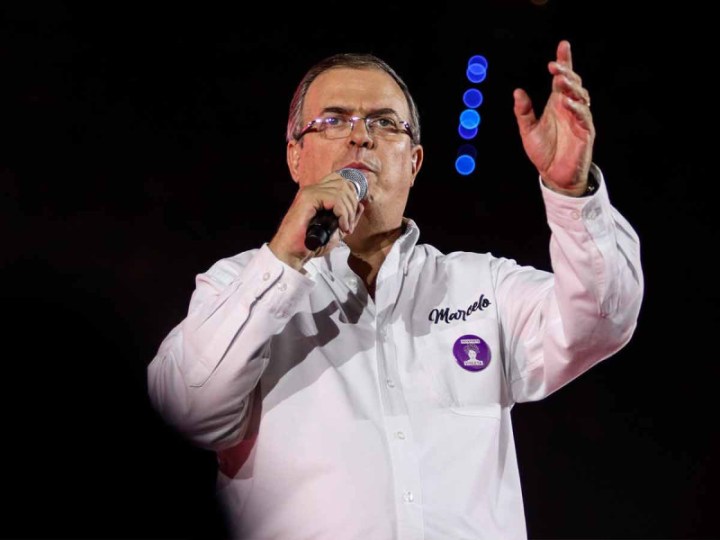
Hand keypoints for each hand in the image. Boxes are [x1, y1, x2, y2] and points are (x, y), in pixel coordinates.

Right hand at [268, 172, 364, 270]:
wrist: (292, 254)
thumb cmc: (310, 244)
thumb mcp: (336, 231)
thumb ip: (348, 217)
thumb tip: (361, 204)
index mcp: (317, 194)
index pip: (340, 180)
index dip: (352, 195)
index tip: (351, 216)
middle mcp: (313, 189)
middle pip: (344, 183)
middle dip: (352, 204)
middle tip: (348, 224)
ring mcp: (309, 192)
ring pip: (341, 190)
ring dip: (348, 211)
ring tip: (345, 228)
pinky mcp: (308, 199)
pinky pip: (335, 198)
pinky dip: (343, 213)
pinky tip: (341, 226)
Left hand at [513, 40, 594, 195]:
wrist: (553, 176)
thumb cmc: (543, 152)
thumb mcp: (527, 131)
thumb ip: (523, 112)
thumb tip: (517, 92)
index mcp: (557, 104)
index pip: (563, 79)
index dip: (564, 62)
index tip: (563, 45)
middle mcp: (570, 108)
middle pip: (573, 84)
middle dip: (565, 73)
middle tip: (554, 66)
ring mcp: (579, 120)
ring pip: (581, 97)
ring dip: (571, 88)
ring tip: (559, 81)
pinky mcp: (586, 133)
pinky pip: (584, 117)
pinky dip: (577, 109)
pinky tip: (567, 103)